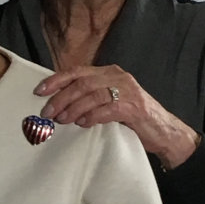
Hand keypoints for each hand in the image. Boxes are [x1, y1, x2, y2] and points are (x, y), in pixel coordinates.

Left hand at [34, 64, 199, 168]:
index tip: (39, 91)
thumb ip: (89, 97)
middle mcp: (117, 77)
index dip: (56, 80)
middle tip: (48, 112)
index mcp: (109, 72)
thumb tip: (58, 103)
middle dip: (61, 97)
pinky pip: (107, 109)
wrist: (164, 131)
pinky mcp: (134, 107)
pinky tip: (83, 124)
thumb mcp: (109, 100)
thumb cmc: (132, 117)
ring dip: (73, 108)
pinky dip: (92, 116)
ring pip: (92, 95)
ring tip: (62, 120)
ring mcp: (127, 90)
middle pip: (82, 83)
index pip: (76, 72)